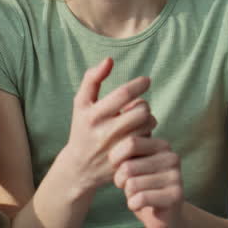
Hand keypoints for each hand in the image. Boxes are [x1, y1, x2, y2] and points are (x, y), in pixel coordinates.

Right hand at [56, 58, 157, 194]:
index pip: (123, 94)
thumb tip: (109, 60)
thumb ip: (92, 79)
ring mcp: (117, 149)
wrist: (79, 168)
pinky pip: (149, 141)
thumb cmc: (82, 128)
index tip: (146, 81)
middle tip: (139, 106)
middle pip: (141, 110)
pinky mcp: (128, 161)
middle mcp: (104, 133)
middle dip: (143, 104)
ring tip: (138, 121)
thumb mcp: (80, 103)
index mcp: (92, 115)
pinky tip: (138, 136)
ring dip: (148, 119)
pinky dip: (148, 135)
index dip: (139, 84)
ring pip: (148, 125)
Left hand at [112, 138, 183, 227]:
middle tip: (128, 186)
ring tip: (138, 195)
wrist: (164, 216)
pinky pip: (141, 199)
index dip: (115, 157)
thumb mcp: (133, 164)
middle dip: (120, 180)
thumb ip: (125, 152)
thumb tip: (105, 140)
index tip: (116, 167)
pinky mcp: (175, 196)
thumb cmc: (142, 186)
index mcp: (161, 145)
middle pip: (128, 167)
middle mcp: (171, 157)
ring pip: (132, 184)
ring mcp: (176, 177)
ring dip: (128, 194)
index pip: (130, 143)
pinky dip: (133, 205)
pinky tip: (141, 205)